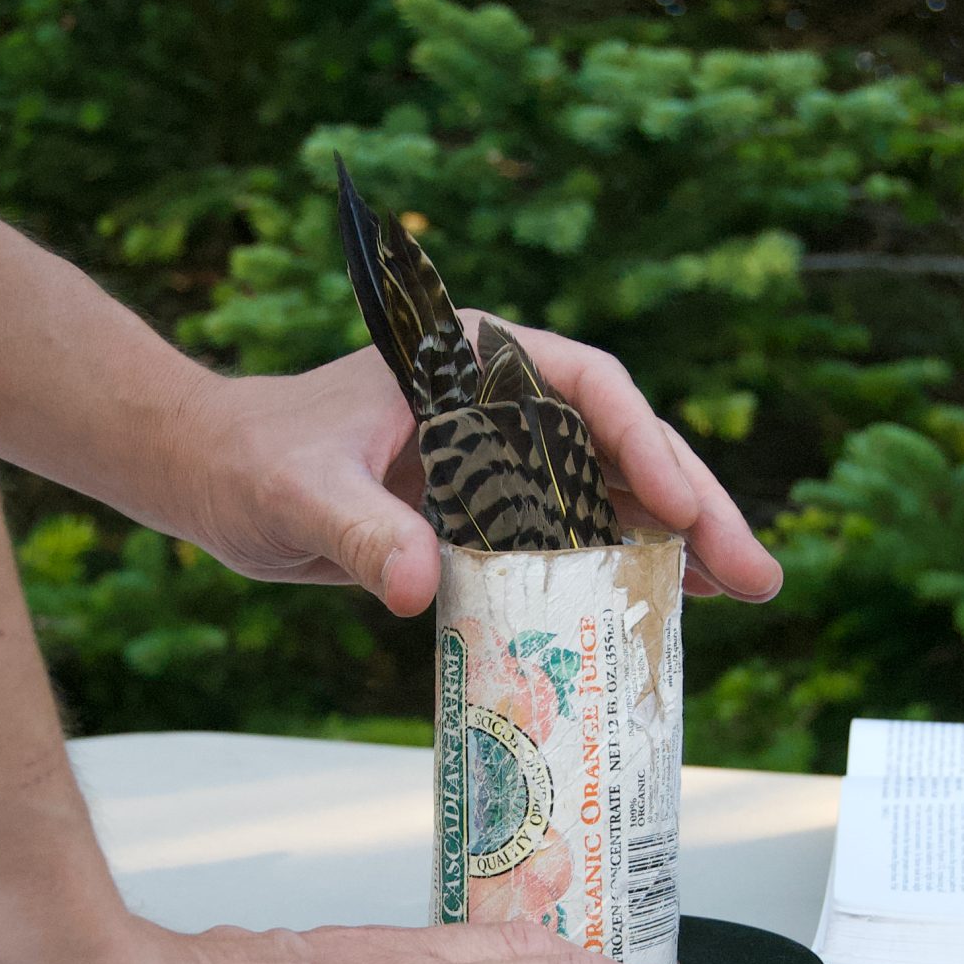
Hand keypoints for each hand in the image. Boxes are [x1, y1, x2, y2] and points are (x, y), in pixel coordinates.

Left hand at [182, 318, 781, 616]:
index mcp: (471, 356)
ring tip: (741, 591)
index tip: (681, 506)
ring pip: (612, 491)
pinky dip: (618, 568)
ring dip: (676, 541)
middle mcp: (502, 396)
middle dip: (694, 506)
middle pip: (621, 444)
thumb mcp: (300, 495)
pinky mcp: (490, 507)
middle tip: (754, 574)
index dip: (644, 445)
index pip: (586, 387)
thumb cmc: (249, 462)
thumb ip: (362, 532)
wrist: (209, 476)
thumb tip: (424, 587)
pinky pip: (571, 535)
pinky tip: (668, 607)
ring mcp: (502, 452)